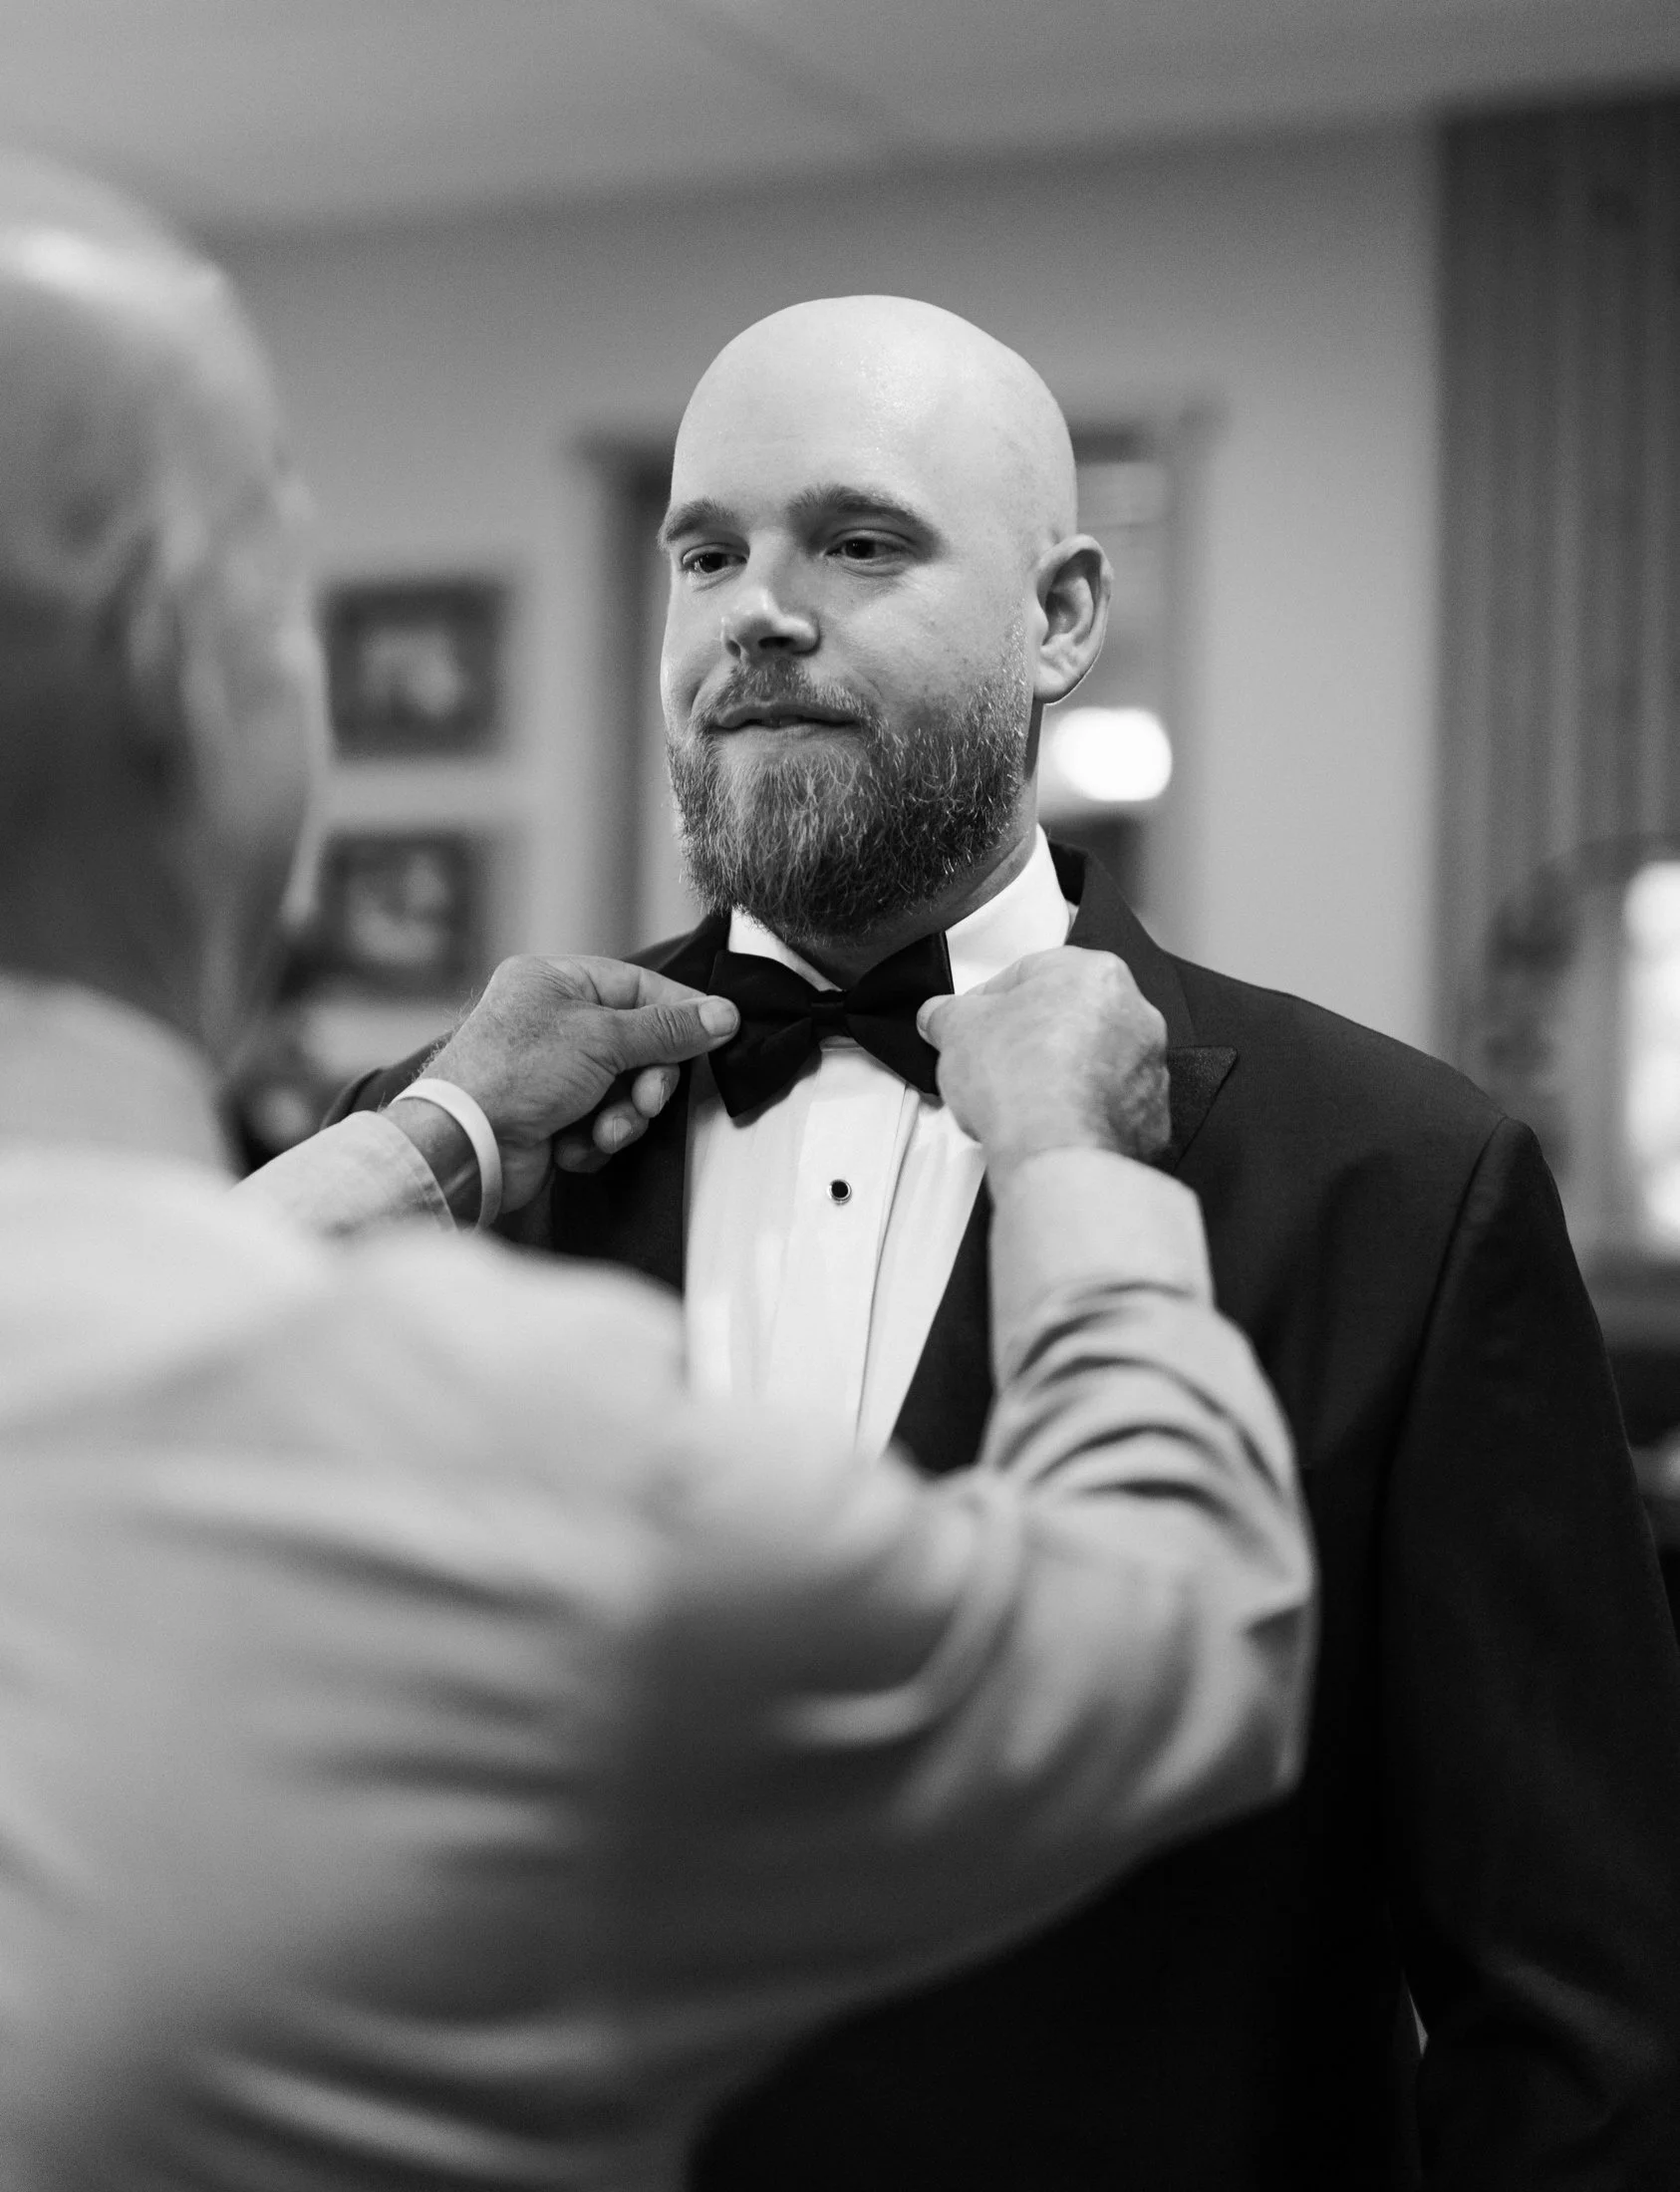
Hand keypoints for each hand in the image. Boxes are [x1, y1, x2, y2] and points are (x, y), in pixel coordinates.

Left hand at [419, 955, 738, 1210]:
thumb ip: (669, 1030)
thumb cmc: (515, 1074)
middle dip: (646, 1080)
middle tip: (645, 1099)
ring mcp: (550, 1072)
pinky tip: (572, 1146)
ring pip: (623, 1090)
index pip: (637, 987)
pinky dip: (594, 1138)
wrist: (464, 1145)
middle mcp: (551, 1022)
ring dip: (622, 1116)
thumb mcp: (603, 1039)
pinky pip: (600, 1123)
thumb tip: (724, 1015)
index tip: (714, 1034)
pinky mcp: (550, 1117)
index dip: (678, 1013)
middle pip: (636, 1044)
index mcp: (554, 981)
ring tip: (602, 1129)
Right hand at [917, 947, 1168, 1174]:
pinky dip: (1082, 1111)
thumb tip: (941, 1017)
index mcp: (1093, 973)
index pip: (1030, 972)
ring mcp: (1147, 1067)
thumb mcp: (956, 1029)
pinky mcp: (1150, 1115)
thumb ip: (947, 1013)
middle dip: (1031, 1035)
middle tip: (996, 1059)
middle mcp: (1133, 1013)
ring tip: (1021, 1097)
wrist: (1058, 1151)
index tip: (972, 1021)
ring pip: (1093, 1060)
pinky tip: (1049, 1122)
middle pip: (1069, 1014)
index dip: (990, 999)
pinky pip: (1108, 1104)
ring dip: (1060, 1073)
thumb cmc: (1024, 1083)